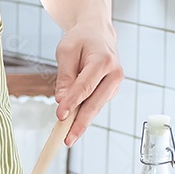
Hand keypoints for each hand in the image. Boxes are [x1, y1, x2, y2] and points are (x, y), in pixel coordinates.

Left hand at [53, 21, 122, 144]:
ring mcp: (114, 85)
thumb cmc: (80, 40)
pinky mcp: (110, 91)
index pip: (85, 86)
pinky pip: (94, 105)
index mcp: (104, 61)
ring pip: (95, 107)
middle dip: (80, 123)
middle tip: (67, 139)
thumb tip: (62, 100)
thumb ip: (65, 76)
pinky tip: (71, 126)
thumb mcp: (66, 51)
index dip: (73, 103)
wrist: (97, 33)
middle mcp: (114, 74)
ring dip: (81, 123)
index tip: (60, 116)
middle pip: (95, 103)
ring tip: (67, 138)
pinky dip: (83, 115)